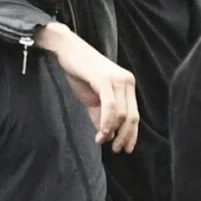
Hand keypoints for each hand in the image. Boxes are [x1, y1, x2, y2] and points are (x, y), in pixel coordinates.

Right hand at [36, 22, 138, 153]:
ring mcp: (117, 79)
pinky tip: (100, 133)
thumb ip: (100, 115)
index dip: (131, 134)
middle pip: (132, 116)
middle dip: (125, 136)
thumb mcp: (92, 98)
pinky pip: (111, 107)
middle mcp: (126, 81)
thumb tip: (105, 134)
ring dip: (112, 131)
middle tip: (115, 150)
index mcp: (126, 84)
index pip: (134, 114)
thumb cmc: (79, 72)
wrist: (66, 50)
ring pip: (122, 113)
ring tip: (101, 140)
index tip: (125, 148)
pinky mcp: (105, 79)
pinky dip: (107, 123)